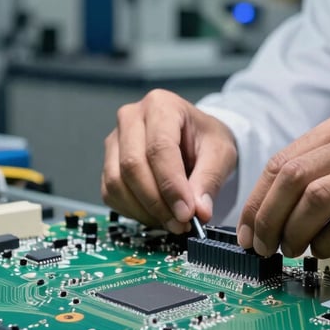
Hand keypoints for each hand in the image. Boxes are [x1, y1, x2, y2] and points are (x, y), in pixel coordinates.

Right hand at [101, 89, 237, 232]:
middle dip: (157, 202)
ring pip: (117, 182)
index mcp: (161, 105)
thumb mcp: (221, 153)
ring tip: (172, 222)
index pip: (159, 148)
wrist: (195, 138)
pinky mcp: (108, 163)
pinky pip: (111, 194)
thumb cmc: (206, 139)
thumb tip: (199, 212)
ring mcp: (115, 141)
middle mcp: (131, 118)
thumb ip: (209, 179)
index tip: (186, 213)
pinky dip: (133, 211)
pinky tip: (157, 216)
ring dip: (144, 210)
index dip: (171, 185)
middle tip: (181, 223)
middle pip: (132, 165)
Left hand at [236, 111, 329, 258]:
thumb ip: (319, 172)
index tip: (247, 230)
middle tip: (262, 246)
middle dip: (269, 218)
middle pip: (294, 178)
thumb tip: (266, 211)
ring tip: (292, 250)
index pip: (283, 160)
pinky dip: (327, 242)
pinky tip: (323, 250)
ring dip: (295, 233)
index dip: (258, 200)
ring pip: (317, 200)